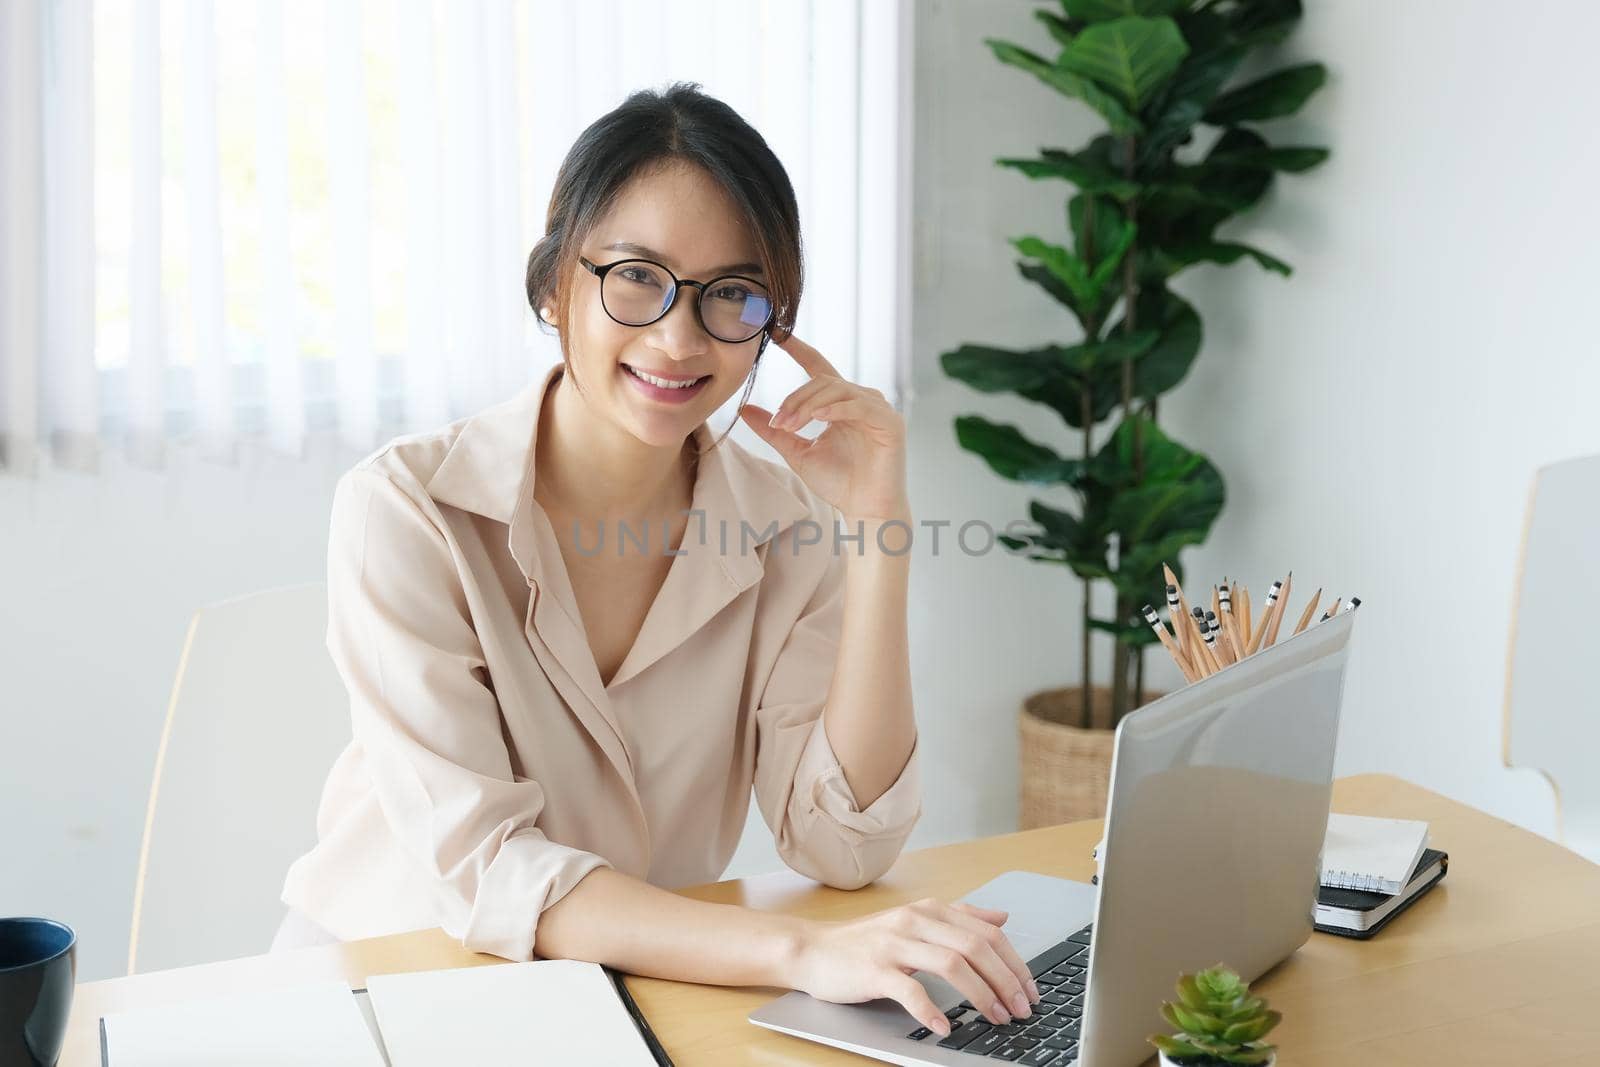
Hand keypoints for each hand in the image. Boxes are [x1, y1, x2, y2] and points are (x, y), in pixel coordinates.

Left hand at [737, 333, 909, 523]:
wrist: (865, 511)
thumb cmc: (838, 482)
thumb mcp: (797, 452)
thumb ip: (774, 430)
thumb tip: (744, 408)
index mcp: (840, 404)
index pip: (818, 368)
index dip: (799, 349)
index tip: (777, 334)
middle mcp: (860, 400)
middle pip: (822, 381)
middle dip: (795, 399)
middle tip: (778, 422)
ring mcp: (877, 409)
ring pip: (837, 390)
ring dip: (808, 405)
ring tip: (791, 425)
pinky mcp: (890, 422)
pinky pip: (859, 405)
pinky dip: (836, 408)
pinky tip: (819, 416)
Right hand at [783, 898, 1040, 1036]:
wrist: (813, 950)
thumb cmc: (865, 941)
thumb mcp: (915, 921)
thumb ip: (959, 917)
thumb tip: (1001, 918)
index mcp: (930, 910)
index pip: (987, 932)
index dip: (1014, 962)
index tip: (1030, 989)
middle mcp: (916, 921)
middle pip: (976, 946)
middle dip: (1006, 980)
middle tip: (1021, 1009)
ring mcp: (894, 943)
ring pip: (951, 963)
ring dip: (981, 994)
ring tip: (996, 1018)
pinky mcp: (874, 969)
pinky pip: (909, 990)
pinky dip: (931, 1010)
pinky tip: (945, 1027)